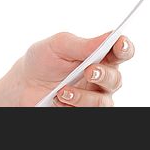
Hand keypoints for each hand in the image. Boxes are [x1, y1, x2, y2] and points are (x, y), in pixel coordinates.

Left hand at [15, 31, 133, 106]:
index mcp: (100, 55)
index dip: (124, 47)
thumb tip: (108, 37)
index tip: (119, 43)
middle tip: (88, 71)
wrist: (25, 84)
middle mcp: (102, 77)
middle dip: (104, 75)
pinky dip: (74, 105)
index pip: (121, 51)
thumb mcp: (57, 45)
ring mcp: (95, 96)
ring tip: (62, 90)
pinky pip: (91, 112)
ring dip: (84, 97)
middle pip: (116, 79)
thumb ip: (81, 44)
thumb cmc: (43, 59)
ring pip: (104, 102)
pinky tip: (59, 98)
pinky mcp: (84, 110)